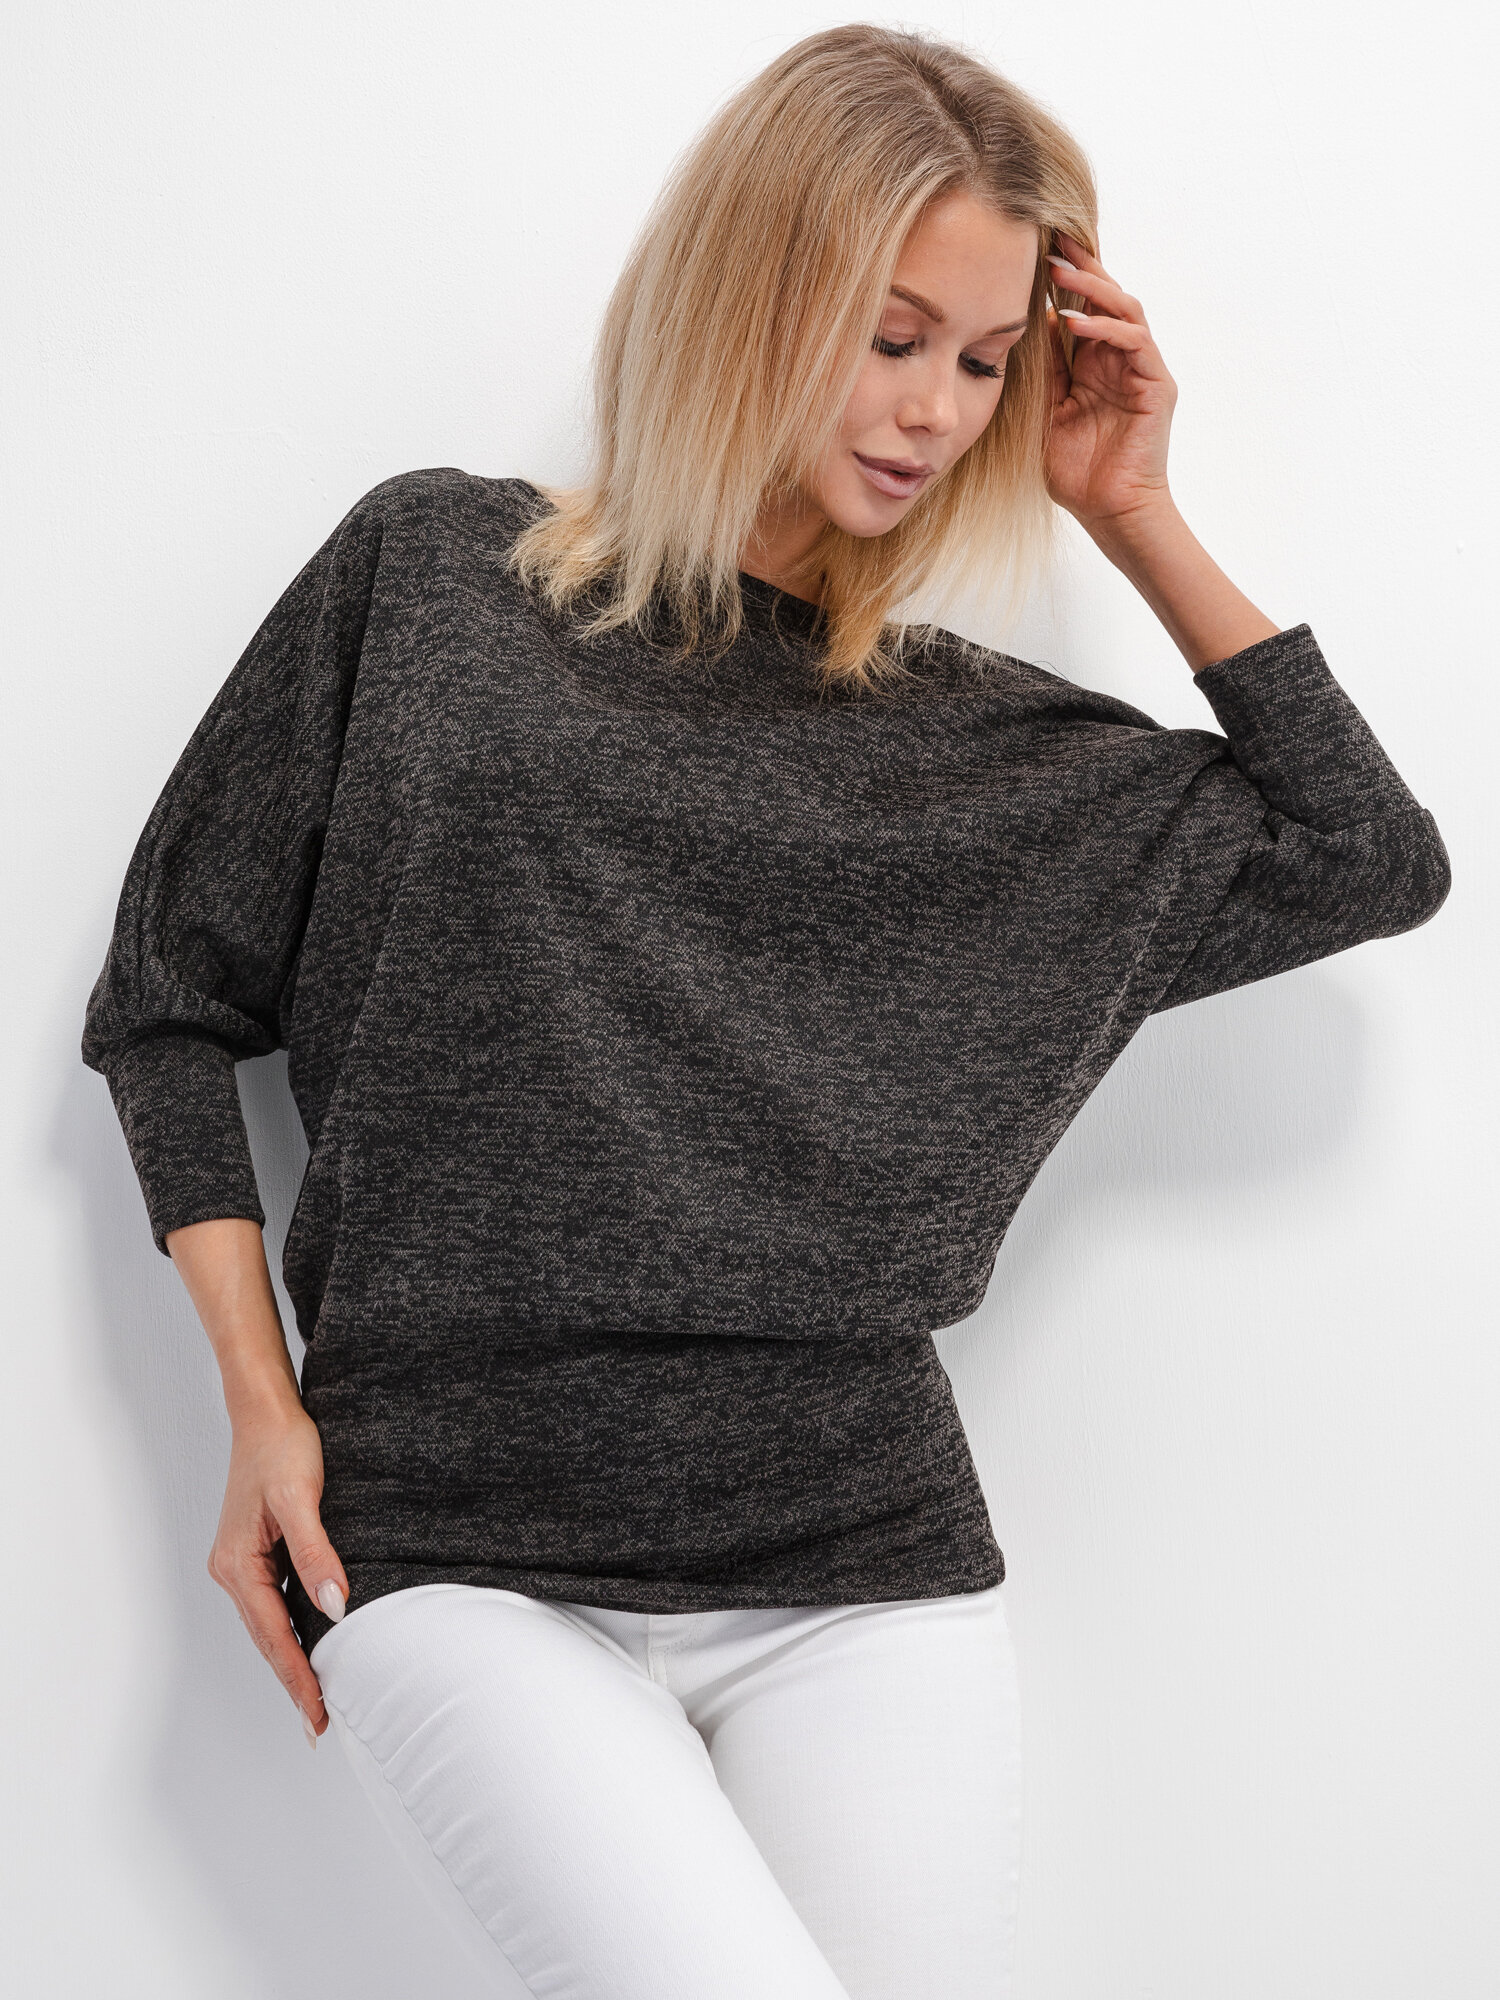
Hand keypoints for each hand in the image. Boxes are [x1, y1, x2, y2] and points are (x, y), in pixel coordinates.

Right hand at [206, 1401, 347, 1742]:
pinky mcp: (255, 1551)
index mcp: (239, 1565)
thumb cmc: (283, 1447)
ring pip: (269, 1625)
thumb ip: (317, 1552)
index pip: (275, 1636)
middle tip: (321, 1725)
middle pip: (268, 1639)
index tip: (319, 1714)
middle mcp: (233, 1570)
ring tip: (318, 1698)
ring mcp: (241, 1563)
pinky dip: (291, 1630)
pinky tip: (311, 1644)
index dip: (299, 1678)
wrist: (266, 1411)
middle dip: (294, 1682)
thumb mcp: (302, 1498)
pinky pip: (274, 1603)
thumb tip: (334, 1605)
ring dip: (292, 1660)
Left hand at [1043, 231, 1177, 532]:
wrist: (1109, 512)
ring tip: (1059, 273)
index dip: (1064, 280)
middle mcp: (1121, 360)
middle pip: (1106, 297)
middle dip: (1081, 266)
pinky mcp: (1157, 384)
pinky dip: (1106, 328)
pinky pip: (1135, 342)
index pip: (1082, 308)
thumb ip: (1046, 372)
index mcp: (1094, 364)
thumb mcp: (1048, 414)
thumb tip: (1033, 324)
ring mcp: (1142, 369)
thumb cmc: (1077, 474)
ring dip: (1092, 288)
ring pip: (1124, 309)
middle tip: (1052, 238)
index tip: (1035, 250)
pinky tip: (1076, 322)